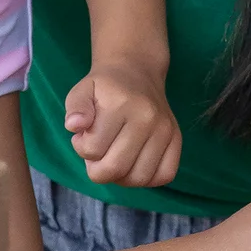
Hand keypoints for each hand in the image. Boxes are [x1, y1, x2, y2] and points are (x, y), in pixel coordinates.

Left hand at [65, 60, 180, 188]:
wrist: (137, 72)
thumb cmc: (104, 87)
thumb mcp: (81, 90)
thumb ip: (75, 108)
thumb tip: (74, 126)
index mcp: (120, 105)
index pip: (92, 150)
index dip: (81, 148)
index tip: (84, 136)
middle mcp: (147, 118)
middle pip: (115, 168)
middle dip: (97, 169)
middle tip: (97, 152)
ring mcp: (165, 130)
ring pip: (139, 178)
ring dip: (121, 177)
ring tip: (114, 158)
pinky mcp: (176, 139)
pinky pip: (164, 175)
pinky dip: (146, 178)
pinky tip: (133, 164)